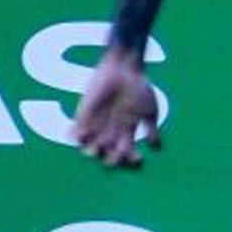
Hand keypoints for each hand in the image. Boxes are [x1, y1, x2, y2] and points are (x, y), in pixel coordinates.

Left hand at [71, 50, 160, 168]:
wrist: (123, 69)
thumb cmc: (139, 88)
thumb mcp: (150, 110)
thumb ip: (152, 130)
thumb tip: (157, 149)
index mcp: (127, 135)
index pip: (127, 158)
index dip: (132, 163)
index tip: (139, 158)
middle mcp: (110, 134)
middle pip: (109, 158)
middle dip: (114, 161)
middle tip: (119, 152)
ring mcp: (95, 127)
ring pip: (90, 151)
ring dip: (93, 153)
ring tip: (98, 149)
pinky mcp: (82, 117)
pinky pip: (73, 135)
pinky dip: (77, 138)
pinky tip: (85, 134)